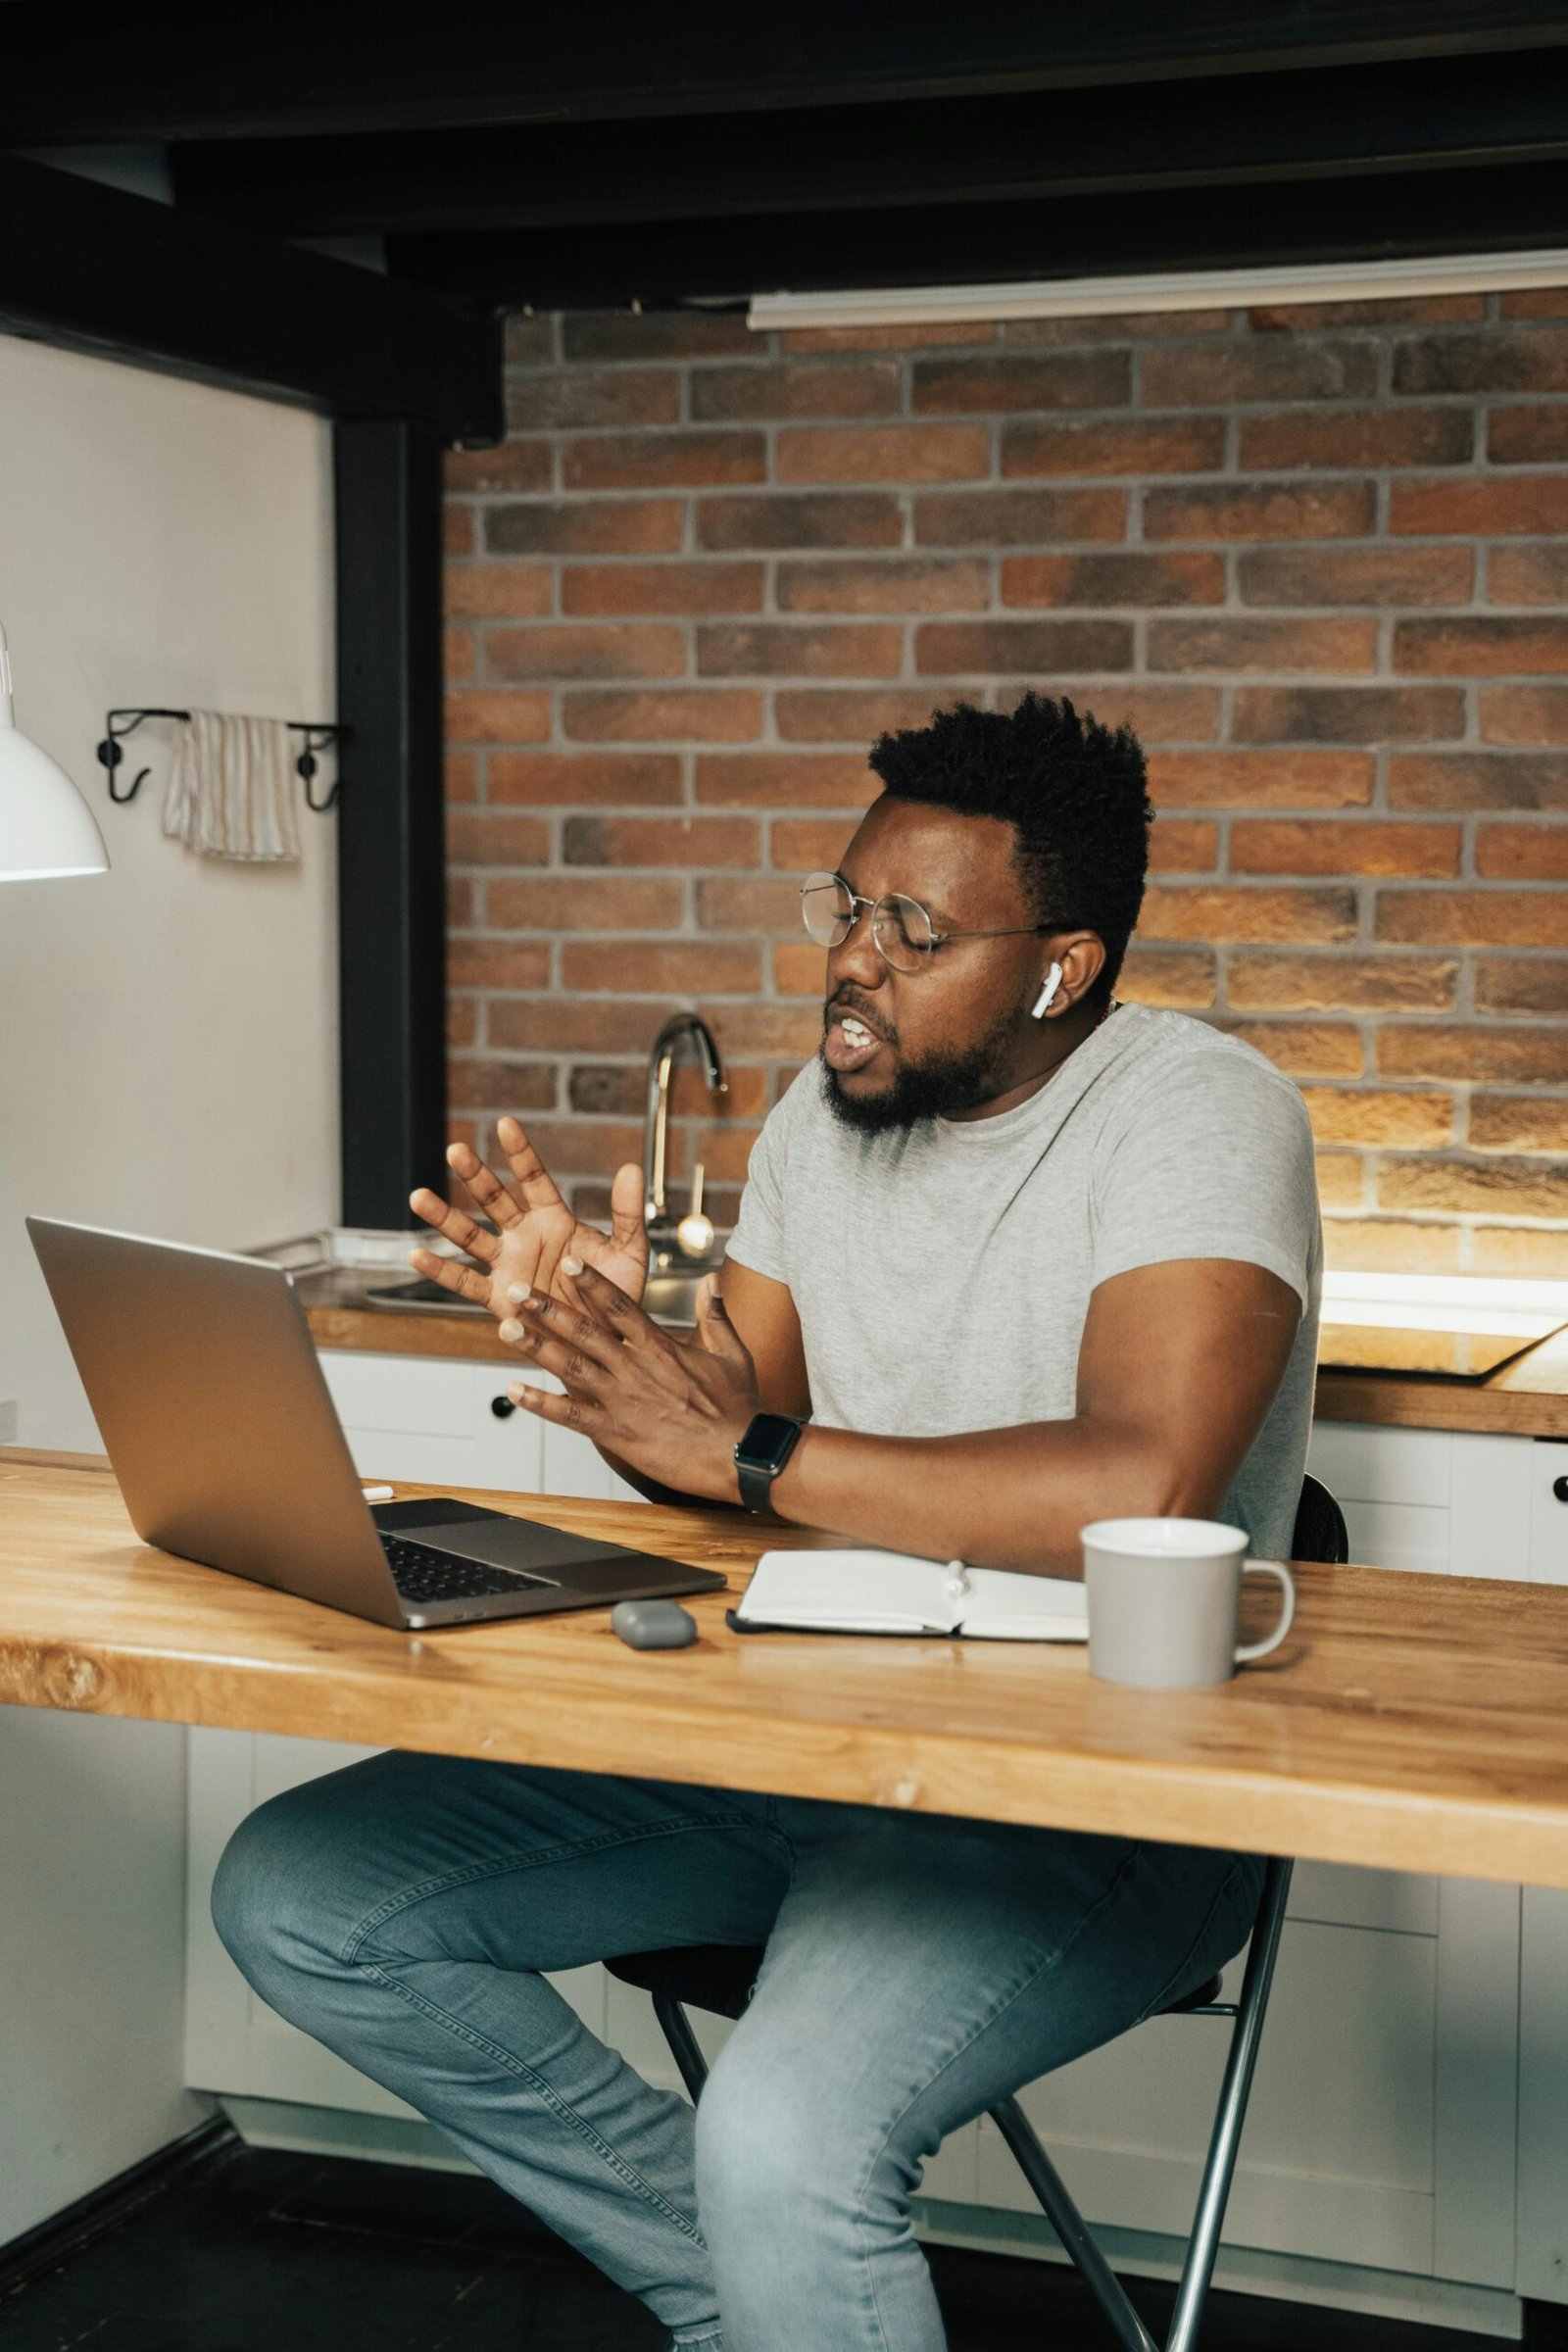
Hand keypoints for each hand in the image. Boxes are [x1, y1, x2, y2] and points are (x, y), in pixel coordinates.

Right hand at [408, 1117, 647, 1323]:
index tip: (506, 1123)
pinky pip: (464, 1282)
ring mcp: (508, 1266)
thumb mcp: (629, 1252)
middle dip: (474, 1175)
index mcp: (555, 1220)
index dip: (520, 1152)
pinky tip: (417, 1255)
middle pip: (494, 1200)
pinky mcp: (498, 1298)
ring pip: (470, 1237)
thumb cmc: (616, 1297)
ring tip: (418, 1196)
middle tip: (457, 1150)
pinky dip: (440, 1271)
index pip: (534, 1179)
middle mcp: (525, 1237)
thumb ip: (628, 1212)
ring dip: (444, 1218)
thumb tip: (633, 1168)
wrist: (604, 1342)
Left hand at [499, 1260, 760, 1504]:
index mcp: (661, 1346)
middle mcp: (636, 1367)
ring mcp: (623, 1399)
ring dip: (536, 1346)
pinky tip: (514, 1391)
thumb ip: (715, 1314)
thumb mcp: (733, 1353)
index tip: (568, 1263)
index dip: (591, 1282)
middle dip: (547, 1308)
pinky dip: (541, 1403)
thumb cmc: (739, 1407)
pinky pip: (571, 1416)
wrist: (741, 1454)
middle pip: (584, 1330)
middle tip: (517, 1290)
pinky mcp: (617, 1432)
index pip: (619, 1305)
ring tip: (506, 1326)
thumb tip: (711, 1280)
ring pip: (571, 1366)